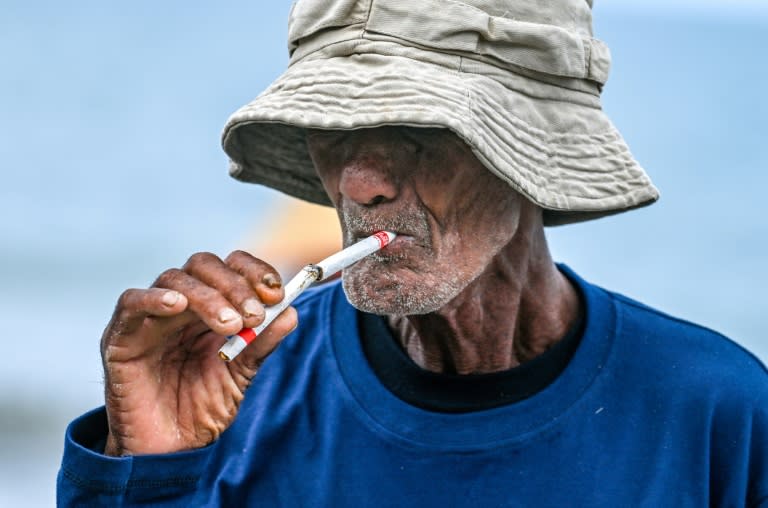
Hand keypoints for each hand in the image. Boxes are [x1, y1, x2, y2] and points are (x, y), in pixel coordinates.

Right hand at [100, 250, 296, 455]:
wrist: (168, 451)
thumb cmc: (201, 409)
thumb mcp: (241, 375)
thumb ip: (262, 343)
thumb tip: (291, 312)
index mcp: (211, 308)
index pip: (231, 268)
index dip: (254, 272)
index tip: (277, 292)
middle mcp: (182, 306)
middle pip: (204, 266)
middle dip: (235, 285)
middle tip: (254, 315)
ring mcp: (151, 318)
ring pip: (175, 280)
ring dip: (208, 297)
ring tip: (230, 325)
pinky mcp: (120, 336)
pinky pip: (131, 303)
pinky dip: (153, 298)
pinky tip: (176, 305)